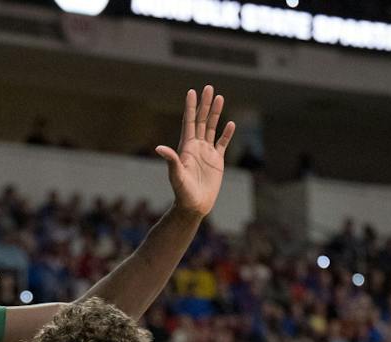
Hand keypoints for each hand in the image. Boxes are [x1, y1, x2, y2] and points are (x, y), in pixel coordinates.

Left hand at [156, 86, 235, 219]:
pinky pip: (222, 143)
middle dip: (205, 104)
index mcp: (186, 147)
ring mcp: (207, 152)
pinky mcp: (216, 161)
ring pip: (212, 128)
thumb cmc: (182, 192)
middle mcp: (196, 146)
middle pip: (201, 120)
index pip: (189, 122)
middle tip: (209, 87)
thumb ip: (171, 160)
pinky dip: (227, 133)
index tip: (192, 91)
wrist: (194, 206)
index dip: (190, 107)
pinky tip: (230, 123)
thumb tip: (159, 148)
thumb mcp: (176, 175)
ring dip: (216, 113)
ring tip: (220, 97)